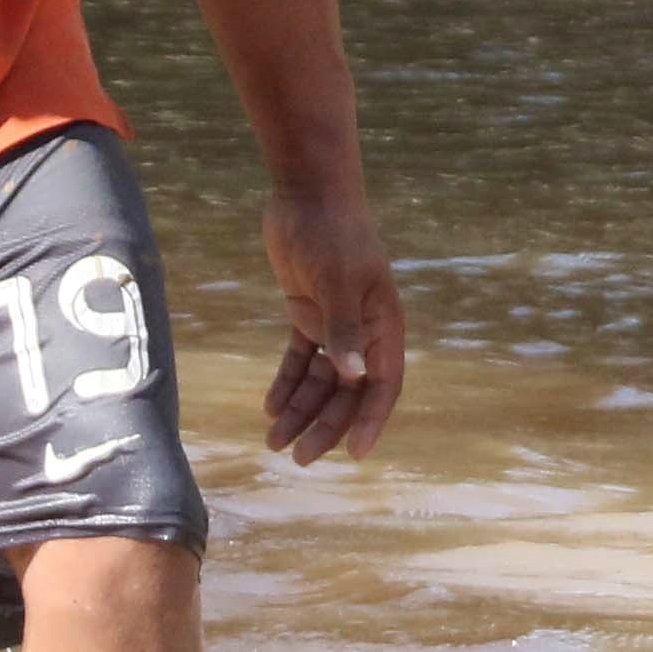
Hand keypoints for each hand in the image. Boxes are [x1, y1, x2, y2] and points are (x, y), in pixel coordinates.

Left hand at [257, 187, 406, 465]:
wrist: (307, 193)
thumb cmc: (332, 233)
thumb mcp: (339, 281)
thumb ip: (344, 330)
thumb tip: (354, 377)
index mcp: (383, 325)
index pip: (382, 385)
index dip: (370, 421)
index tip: (355, 454)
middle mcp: (363, 331)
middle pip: (347, 392)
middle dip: (324, 426)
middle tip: (298, 458)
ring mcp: (333, 323)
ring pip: (319, 380)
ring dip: (300, 410)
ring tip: (273, 441)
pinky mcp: (306, 312)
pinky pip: (299, 359)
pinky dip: (286, 382)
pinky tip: (269, 406)